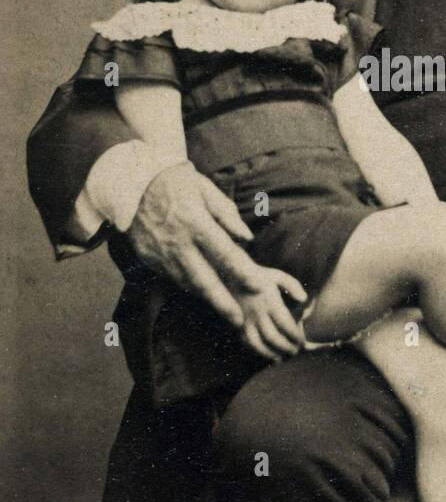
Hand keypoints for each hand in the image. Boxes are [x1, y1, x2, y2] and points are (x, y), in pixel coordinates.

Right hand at [128, 161, 266, 328]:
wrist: (130, 182)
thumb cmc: (174, 181)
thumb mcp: (204, 188)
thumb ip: (226, 214)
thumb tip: (246, 238)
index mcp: (195, 222)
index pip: (224, 253)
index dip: (242, 272)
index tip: (258, 286)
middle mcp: (178, 242)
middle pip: (204, 279)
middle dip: (223, 302)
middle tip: (240, 321)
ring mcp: (160, 253)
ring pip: (187, 283)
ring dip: (207, 300)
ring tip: (227, 313)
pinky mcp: (148, 258)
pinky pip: (172, 277)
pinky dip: (189, 288)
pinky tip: (203, 295)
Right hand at [237, 267, 308, 358]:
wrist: (231, 274)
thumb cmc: (260, 276)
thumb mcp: (278, 276)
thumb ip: (293, 286)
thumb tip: (304, 298)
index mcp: (269, 301)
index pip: (285, 324)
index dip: (295, 336)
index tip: (302, 341)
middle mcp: (257, 312)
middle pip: (273, 337)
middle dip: (286, 347)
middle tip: (296, 352)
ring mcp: (245, 320)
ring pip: (259, 343)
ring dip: (272, 353)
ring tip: (283, 357)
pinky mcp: (238, 325)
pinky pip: (247, 343)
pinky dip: (259, 352)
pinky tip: (269, 356)